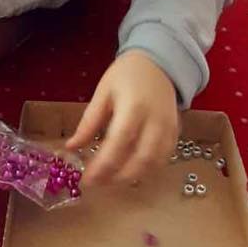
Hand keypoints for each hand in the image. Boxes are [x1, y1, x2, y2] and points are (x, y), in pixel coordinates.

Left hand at [67, 50, 178, 186]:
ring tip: (110, 180)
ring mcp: (169, 129)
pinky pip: (163, 159)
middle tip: (97, 183)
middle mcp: (155, 122)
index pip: (118, 144)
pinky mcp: (176, 133)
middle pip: (140, 160)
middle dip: (117, 177)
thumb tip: (71, 147)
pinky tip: (130, 172)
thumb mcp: (103, 93)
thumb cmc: (127, 75)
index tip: (86, 179)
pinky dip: (147, 170)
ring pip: (153, 164)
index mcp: (134, 108)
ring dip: (132, 177)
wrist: (159, 63)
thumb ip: (89, 122)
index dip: (102, 166)